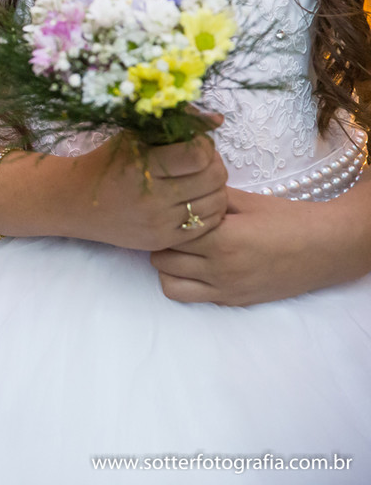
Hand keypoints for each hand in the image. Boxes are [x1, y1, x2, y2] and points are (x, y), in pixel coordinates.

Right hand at [66, 131, 227, 250]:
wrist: (74, 202)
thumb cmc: (105, 163)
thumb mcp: (133, 137)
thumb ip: (174, 125)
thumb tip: (217, 120)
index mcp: (142, 166)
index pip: (199, 156)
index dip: (205, 145)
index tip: (195, 143)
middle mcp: (152, 198)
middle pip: (214, 179)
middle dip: (214, 164)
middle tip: (201, 162)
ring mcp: (158, 223)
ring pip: (216, 203)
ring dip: (214, 188)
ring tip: (198, 181)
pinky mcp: (162, 240)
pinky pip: (207, 225)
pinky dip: (208, 210)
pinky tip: (194, 201)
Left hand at [151, 187, 367, 304]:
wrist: (326, 248)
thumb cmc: (288, 219)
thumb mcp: (246, 201)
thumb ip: (209, 196)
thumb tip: (180, 186)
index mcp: (221, 240)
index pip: (168, 232)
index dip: (163, 219)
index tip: (165, 210)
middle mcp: (219, 269)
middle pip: (161, 259)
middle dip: (162, 242)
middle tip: (171, 228)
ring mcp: (225, 289)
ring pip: (169, 284)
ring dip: (168, 266)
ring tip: (181, 249)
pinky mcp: (232, 301)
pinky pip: (191, 297)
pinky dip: (185, 282)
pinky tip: (197, 265)